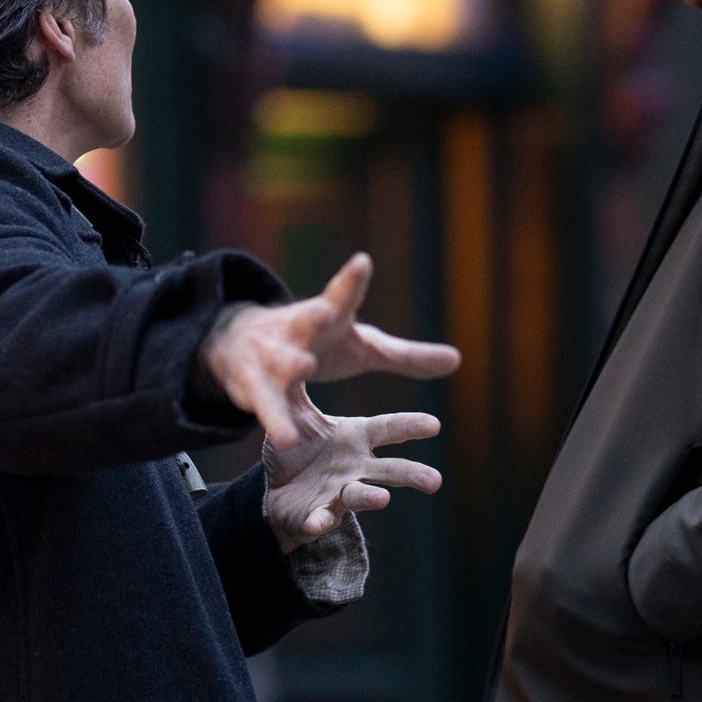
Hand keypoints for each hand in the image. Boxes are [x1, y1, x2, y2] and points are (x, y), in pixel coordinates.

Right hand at [201, 254, 463, 447]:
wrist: (243, 345)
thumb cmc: (318, 343)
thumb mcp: (362, 349)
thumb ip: (406, 357)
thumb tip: (458, 360)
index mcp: (327, 316)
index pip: (342, 296)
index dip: (352, 281)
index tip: (361, 262)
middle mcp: (297, 330)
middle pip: (306, 319)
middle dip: (315, 315)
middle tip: (325, 311)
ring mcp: (271, 356)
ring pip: (280, 362)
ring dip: (289, 365)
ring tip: (303, 368)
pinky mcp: (253, 387)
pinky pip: (265, 407)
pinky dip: (277, 421)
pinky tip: (288, 439)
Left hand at [262, 392, 445, 546]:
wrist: (277, 486)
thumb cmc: (299, 443)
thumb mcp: (297, 409)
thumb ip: (302, 379)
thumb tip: (311, 338)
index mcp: (357, 438)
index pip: (389, 430)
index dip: (410, 427)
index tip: (434, 425)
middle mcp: (356, 466)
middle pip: (389, 469)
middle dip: (411, 474)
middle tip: (435, 480)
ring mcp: (338, 492)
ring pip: (360, 495)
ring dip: (370, 497)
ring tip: (383, 498)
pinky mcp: (316, 513)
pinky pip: (318, 518)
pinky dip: (318, 521)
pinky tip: (314, 523)